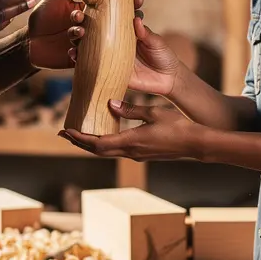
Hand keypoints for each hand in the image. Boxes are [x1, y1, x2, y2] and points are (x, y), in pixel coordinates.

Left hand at [27, 0, 142, 69]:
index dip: (128, 2)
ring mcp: (87, 43)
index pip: (113, 5)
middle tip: (113, 17)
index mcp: (92, 11)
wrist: (29, 41)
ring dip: (86, 34)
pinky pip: (82, 57)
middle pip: (112, 24)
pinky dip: (77, 53)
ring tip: (76, 30)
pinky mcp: (78, 57)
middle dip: (118, 20)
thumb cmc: (44, 16)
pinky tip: (70, 50)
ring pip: (96, 40)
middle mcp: (93, 27)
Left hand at [59, 100, 203, 161]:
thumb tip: (110, 104)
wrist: (196, 144)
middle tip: (64, 133)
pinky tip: (102, 134)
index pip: (98, 143)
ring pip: (106, 152)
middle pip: (97, 150)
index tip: (66, 131)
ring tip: (78, 134)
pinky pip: (116, 150)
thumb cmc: (178, 126)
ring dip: (90, 144)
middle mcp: (131, 152)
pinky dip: (104, 143)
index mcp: (131, 142)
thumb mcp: (153, 112)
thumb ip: (130, 109)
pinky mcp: (142, 154)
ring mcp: (136, 155)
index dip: (80, 138)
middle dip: (79, 142)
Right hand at [68, 14, 179, 96]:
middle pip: (95, 26)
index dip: (108, 5)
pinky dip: (79, 59)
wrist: (167, 80)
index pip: (114, 13)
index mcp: (126, 28)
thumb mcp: (156, 42)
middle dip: (84, 19)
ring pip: (88, 43)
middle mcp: (115, 39)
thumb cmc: (163, 55)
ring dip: (78, 37)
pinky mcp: (107, 69)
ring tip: (76, 33)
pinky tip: (74, 54)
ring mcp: (110, 54)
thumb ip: (146, 33)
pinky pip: (90, 63)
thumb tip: (137, 19)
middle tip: (79, 15)